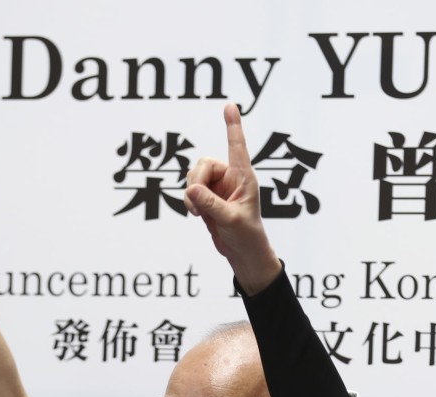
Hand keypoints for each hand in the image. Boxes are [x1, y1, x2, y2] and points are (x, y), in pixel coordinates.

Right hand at [184, 103, 280, 293]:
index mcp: (244, 178)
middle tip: (196, 202)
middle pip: (203, 164)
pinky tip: (196, 214)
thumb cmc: (246, 236)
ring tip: (197, 213)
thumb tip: (191, 189)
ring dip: (190, 193)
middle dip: (195, 182)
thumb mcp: (231, 220)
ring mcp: (217, 187)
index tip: (230, 105)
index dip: (233, 126)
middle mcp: (230, 178)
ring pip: (193, 176)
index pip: (237, 147)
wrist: (242, 252)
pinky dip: (188, 201)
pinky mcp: (207, 197)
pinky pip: (190, 189)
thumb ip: (211, 204)